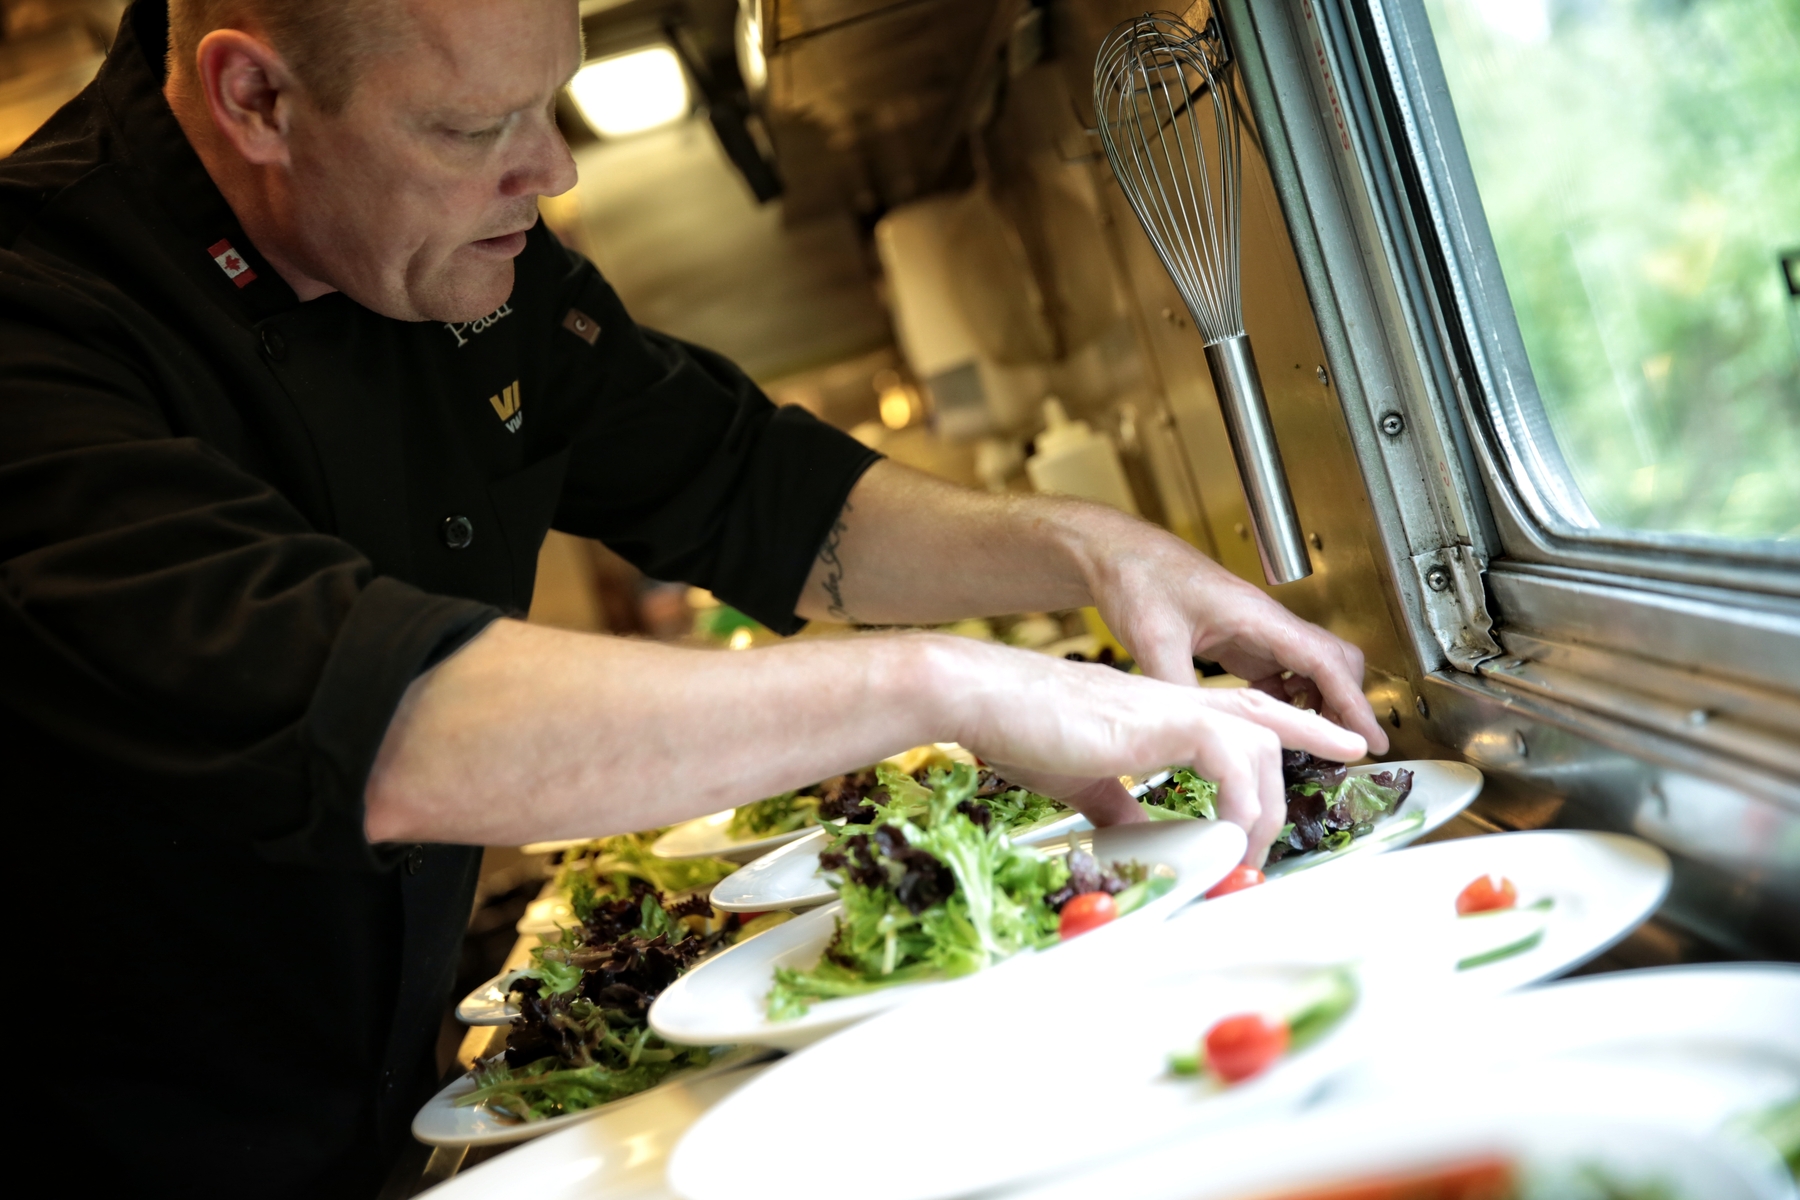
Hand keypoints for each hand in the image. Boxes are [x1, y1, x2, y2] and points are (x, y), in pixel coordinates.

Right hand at [937, 639, 1367, 864]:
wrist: (982, 696)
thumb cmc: (1020, 730)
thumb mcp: (1083, 781)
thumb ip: (1121, 807)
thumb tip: (1143, 839)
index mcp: (1158, 710)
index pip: (1242, 710)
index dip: (1294, 726)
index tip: (1335, 744)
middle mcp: (1174, 701)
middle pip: (1264, 722)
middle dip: (1306, 752)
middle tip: (1307, 803)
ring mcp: (1169, 706)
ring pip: (1258, 741)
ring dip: (1264, 803)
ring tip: (1248, 853)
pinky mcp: (1160, 719)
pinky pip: (1230, 757)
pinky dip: (1238, 801)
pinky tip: (1225, 835)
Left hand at [1075, 514, 1389, 755]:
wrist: (1115, 554)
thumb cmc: (1135, 578)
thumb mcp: (1152, 639)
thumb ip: (1181, 687)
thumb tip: (1204, 732)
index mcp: (1255, 615)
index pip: (1324, 661)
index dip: (1353, 704)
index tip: (1374, 740)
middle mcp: (1264, 622)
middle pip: (1333, 662)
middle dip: (1345, 704)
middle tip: (1343, 748)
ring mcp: (1254, 631)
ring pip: (1311, 668)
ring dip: (1318, 702)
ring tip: (1307, 742)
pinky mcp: (1238, 640)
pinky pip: (1280, 671)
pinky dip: (1286, 697)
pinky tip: (1265, 718)